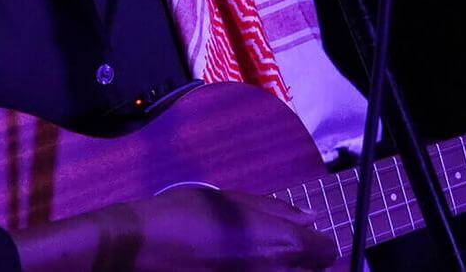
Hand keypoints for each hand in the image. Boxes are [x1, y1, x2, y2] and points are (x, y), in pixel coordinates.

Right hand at [10, 186, 338, 270]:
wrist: (138, 250)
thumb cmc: (184, 216)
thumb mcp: (229, 201)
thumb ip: (275, 211)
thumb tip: (308, 220)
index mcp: (284, 245)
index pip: (327, 252)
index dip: (315, 244)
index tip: (299, 240)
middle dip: (301, 263)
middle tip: (273, 252)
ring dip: (280, 271)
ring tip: (252, 260)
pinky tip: (234, 268)